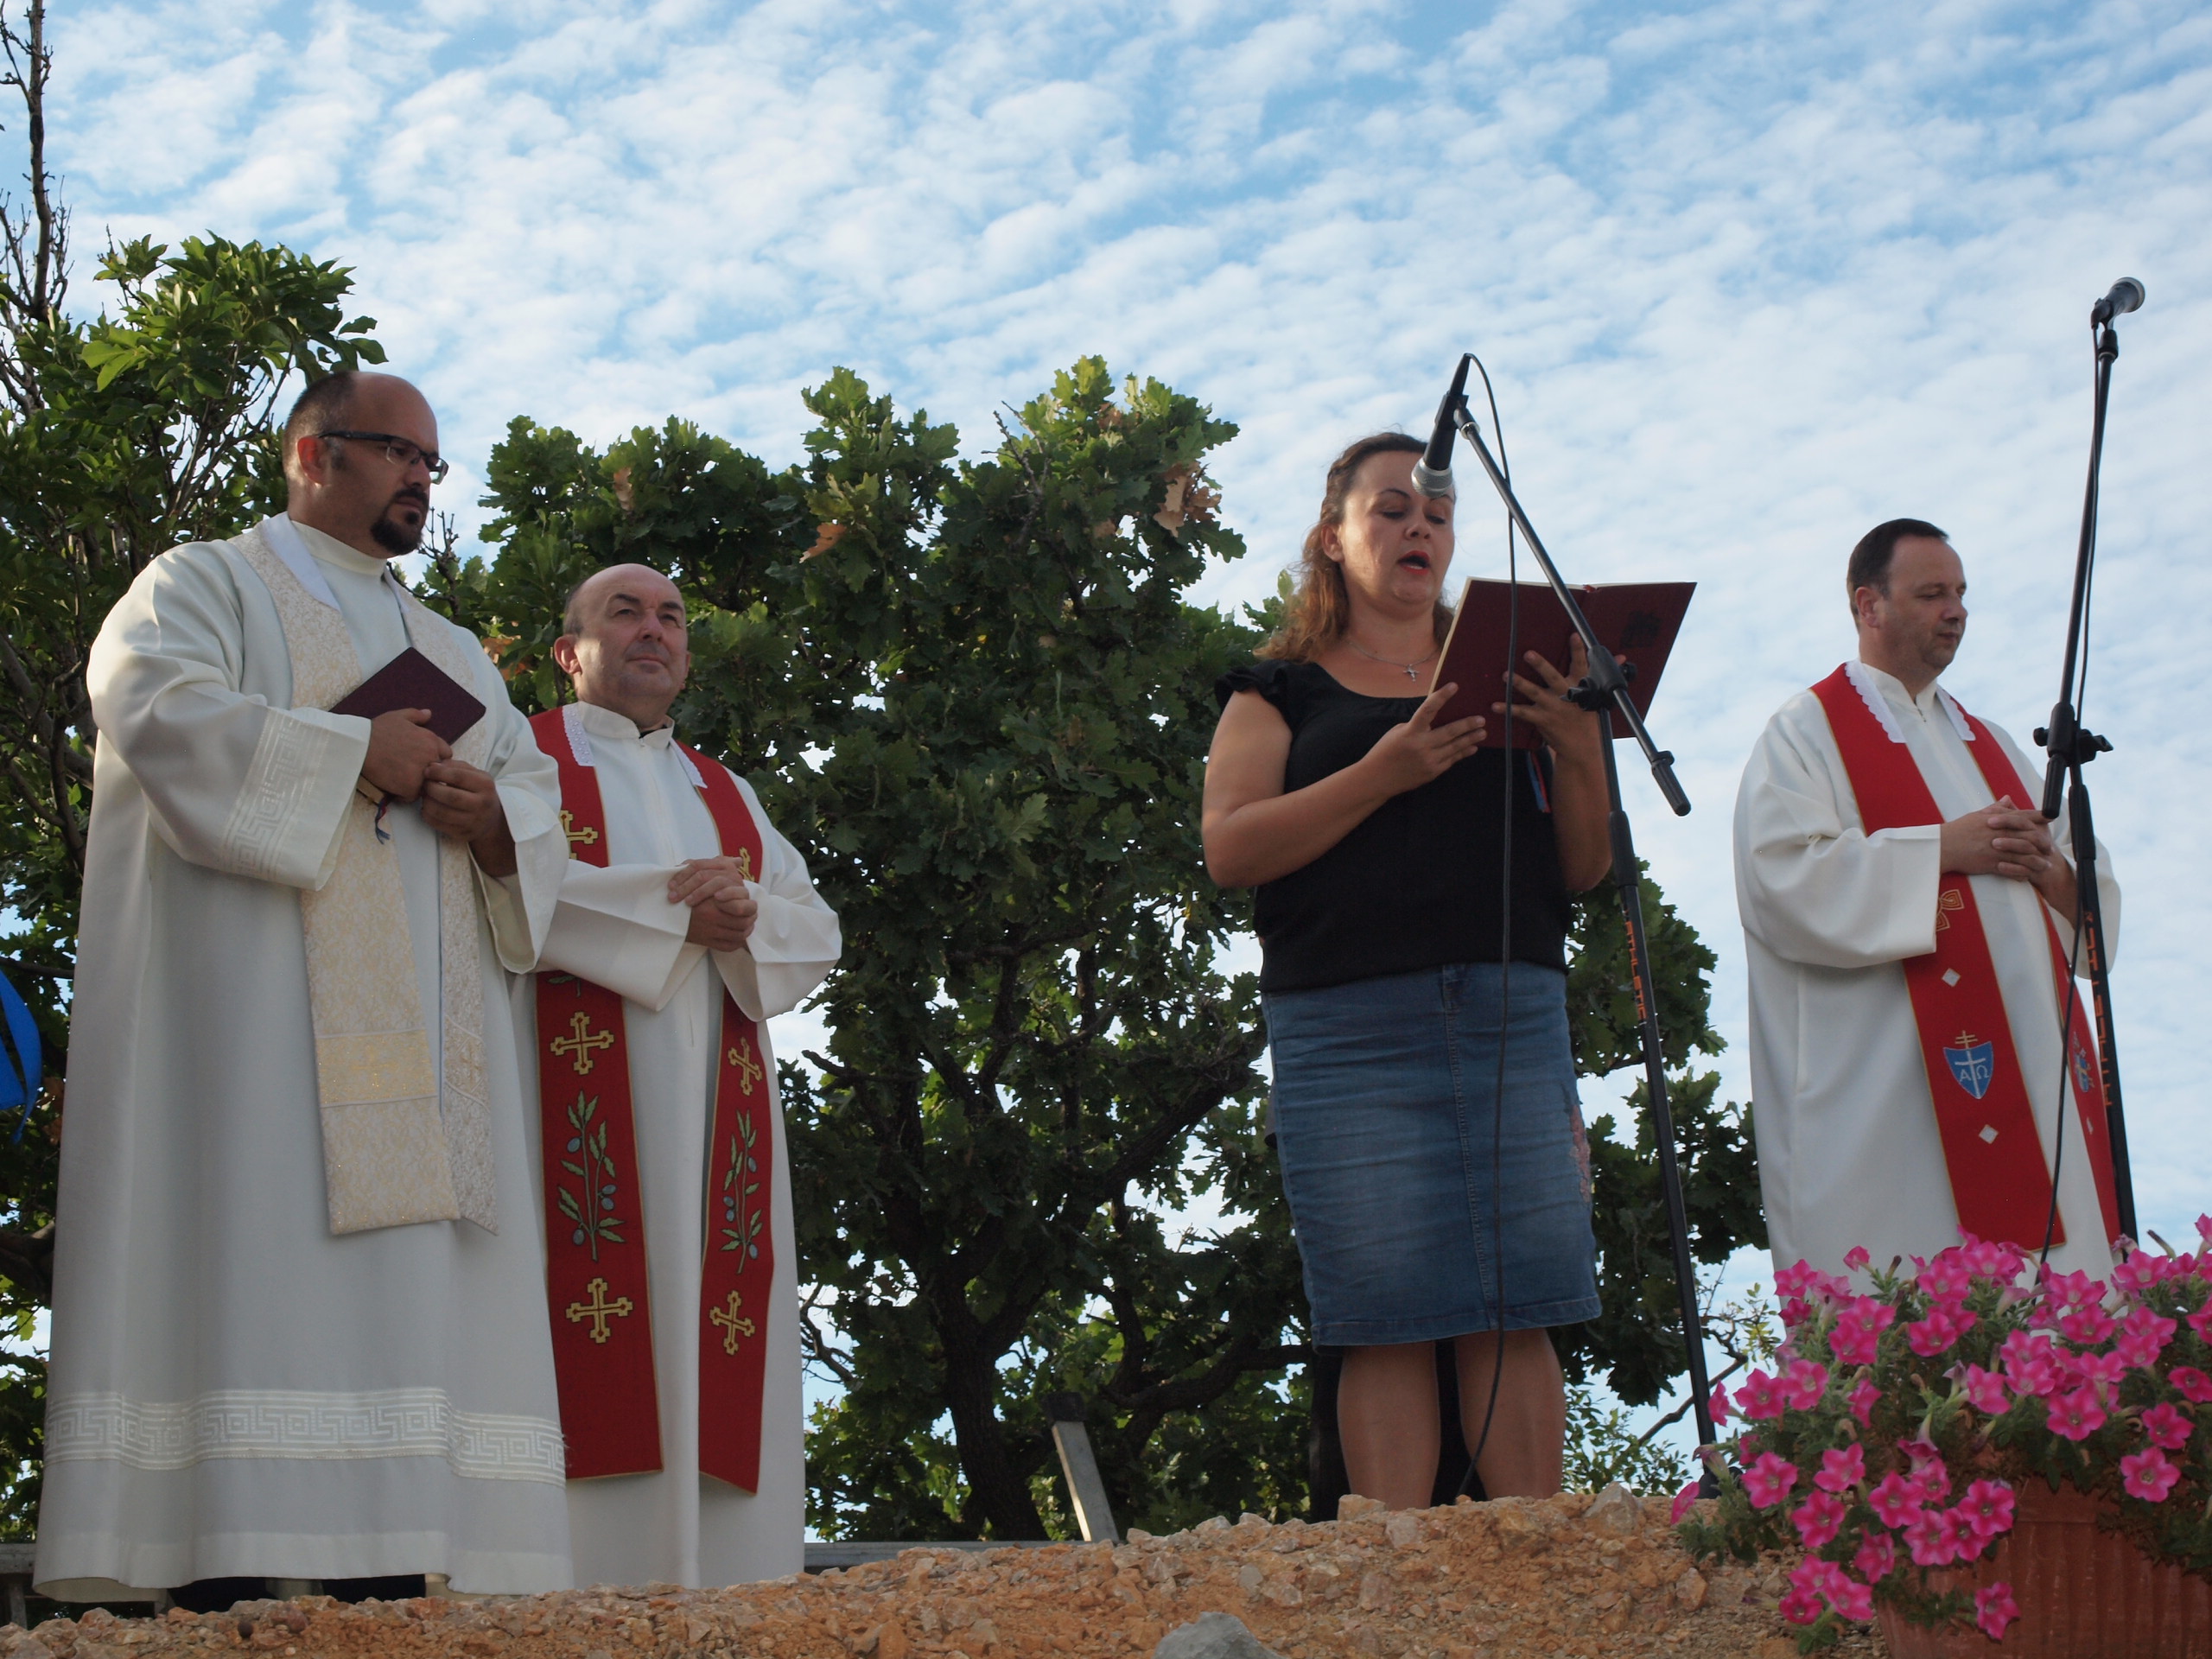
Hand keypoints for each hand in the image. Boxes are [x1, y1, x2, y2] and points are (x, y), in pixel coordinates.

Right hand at [361, 708, 450, 802]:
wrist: (361, 745)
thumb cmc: (377, 730)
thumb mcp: (398, 716)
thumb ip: (416, 716)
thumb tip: (428, 713)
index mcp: (431, 740)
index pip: (446, 755)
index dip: (435, 759)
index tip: (423, 761)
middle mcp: (431, 756)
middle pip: (438, 772)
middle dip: (428, 773)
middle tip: (411, 772)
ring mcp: (422, 773)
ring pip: (427, 785)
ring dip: (417, 785)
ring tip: (402, 781)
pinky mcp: (410, 787)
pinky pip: (413, 796)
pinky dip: (404, 795)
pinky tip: (395, 788)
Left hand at [421, 760, 516, 875]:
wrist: (492, 818)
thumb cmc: (479, 791)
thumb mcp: (475, 775)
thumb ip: (455, 767)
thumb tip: (432, 766)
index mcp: (486, 785)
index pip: (459, 777)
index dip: (439, 772)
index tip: (427, 770)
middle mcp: (482, 804)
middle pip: (450, 796)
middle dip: (431, 788)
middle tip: (424, 784)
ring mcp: (473, 822)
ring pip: (442, 812)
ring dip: (427, 802)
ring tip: (425, 796)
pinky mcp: (463, 834)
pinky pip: (438, 825)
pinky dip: (427, 815)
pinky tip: (427, 808)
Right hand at [671, 856, 758, 950]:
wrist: (664, 912)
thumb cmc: (684, 890)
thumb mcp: (699, 872)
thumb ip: (721, 865)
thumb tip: (738, 860)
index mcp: (714, 899)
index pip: (743, 907)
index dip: (749, 906)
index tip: (749, 905)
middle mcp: (712, 915)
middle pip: (743, 921)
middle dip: (750, 918)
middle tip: (752, 915)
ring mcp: (710, 930)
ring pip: (738, 933)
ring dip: (746, 929)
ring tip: (748, 925)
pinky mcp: (707, 942)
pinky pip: (728, 945)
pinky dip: (737, 942)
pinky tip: (739, 935)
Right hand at [1357, 685, 1485, 795]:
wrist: (1378, 779)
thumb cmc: (1385, 751)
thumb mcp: (1397, 732)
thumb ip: (1417, 727)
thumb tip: (1436, 722)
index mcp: (1410, 732)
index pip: (1428, 710)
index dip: (1441, 696)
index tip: (1454, 686)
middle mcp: (1421, 746)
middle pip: (1450, 732)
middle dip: (1467, 725)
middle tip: (1481, 719)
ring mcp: (1429, 761)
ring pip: (1455, 747)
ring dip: (1470, 739)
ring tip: (1482, 732)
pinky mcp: (1432, 772)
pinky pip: (1451, 760)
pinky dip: (1462, 753)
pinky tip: (1472, 748)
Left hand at [1495, 637, 1606, 768]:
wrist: (1582, 747)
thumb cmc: (1589, 718)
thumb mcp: (1599, 696)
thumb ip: (1605, 675)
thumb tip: (1621, 657)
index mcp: (1581, 687)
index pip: (1582, 665)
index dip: (1578, 650)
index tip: (1574, 635)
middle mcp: (1566, 696)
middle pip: (1552, 677)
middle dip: (1540, 665)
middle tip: (1528, 654)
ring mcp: (1552, 708)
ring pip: (1534, 692)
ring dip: (1519, 683)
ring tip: (1506, 675)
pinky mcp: (1541, 719)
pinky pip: (1522, 713)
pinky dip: (1508, 709)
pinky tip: (1495, 705)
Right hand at [1940, 795, 2078, 917]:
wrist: (1943, 846)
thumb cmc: (1958, 830)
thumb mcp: (1977, 815)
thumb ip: (1996, 808)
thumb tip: (2008, 799)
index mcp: (1998, 819)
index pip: (2024, 815)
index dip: (2039, 816)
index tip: (2050, 817)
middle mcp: (2001, 833)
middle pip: (2030, 836)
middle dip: (2043, 842)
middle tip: (2049, 848)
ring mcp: (1997, 848)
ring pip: (2025, 854)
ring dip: (2037, 860)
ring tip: (2045, 865)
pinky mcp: (1992, 863)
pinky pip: (2013, 869)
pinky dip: (2022, 872)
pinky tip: (2028, 875)